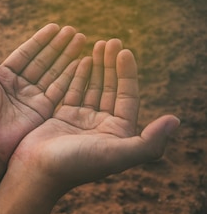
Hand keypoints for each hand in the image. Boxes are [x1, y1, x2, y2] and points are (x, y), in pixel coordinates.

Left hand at [0, 23, 85, 163]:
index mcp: (1, 78)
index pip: (25, 54)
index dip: (40, 40)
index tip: (55, 27)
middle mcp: (18, 88)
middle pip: (42, 61)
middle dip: (58, 46)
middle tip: (74, 30)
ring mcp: (32, 100)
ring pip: (54, 73)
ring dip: (68, 56)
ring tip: (82, 39)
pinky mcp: (42, 113)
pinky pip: (60, 90)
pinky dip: (71, 76)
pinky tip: (83, 61)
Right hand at [11, 39, 179, 201]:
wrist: (37, 173)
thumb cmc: (76, 165)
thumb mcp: (117, 154)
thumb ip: (149, 142)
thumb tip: (176, 120)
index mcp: (118, 133)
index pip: (128, 96)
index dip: (128, 73)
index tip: (124, 51)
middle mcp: (102, 126)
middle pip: (111, 88)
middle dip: (111, 64)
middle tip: (110, 40)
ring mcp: (81, 121)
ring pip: (93, 87)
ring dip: (96, 66)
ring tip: (96, 43)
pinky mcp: (62, 117)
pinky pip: (73, 91)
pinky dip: (78, 75)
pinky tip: (80, 59)